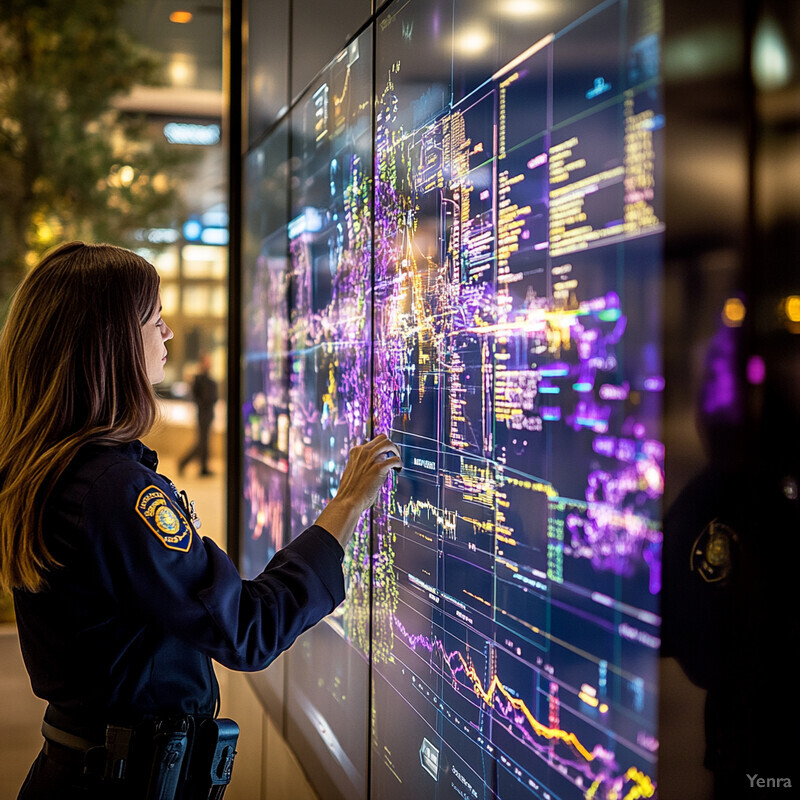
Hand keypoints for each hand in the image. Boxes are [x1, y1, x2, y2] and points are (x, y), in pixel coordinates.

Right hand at [314, 434, 401, 549]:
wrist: (347, 501)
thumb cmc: (349, 492)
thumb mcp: (352, 472)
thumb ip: (361, 464)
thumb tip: (374, 463)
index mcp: (356, 452)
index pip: (372, 442)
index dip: (380, 448)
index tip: (385, 455)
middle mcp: (363, 452)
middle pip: (382, 438)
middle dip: (391, 445)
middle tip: (395, 454)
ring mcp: (371, 458)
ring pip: (389, 444)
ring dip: (396, 451)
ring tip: (398, 461)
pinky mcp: (379, 468)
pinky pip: (394, 459)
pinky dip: (399, 463)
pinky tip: (399, 469)